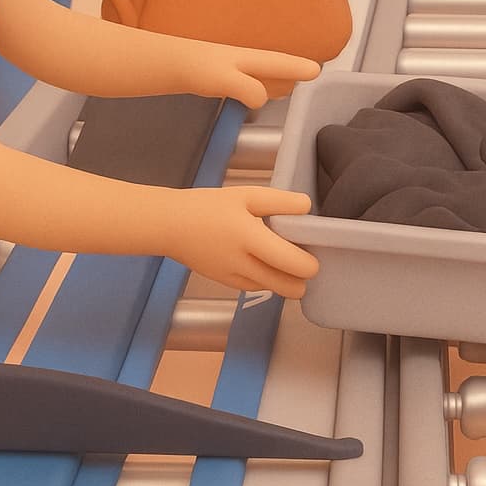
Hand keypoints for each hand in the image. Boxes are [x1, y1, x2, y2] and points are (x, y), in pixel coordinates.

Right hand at [172, 186, 319, 297]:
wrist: (171, 226)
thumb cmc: (208, 207)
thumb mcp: (246, 195)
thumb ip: (280, 202)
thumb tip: (307, 207)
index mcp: (250, 238)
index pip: (293, 263)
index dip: (310, 264)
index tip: (314, 251)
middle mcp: (243, 264)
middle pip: (288, 287)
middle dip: (303, 279)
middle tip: (304, 259)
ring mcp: (234, 278)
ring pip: (273, 290)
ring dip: (286, 280)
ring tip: (286, 258)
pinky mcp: (226, 283)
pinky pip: (256, 287)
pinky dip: (267, 279)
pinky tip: (267, 262)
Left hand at [187, 41, 320, 107]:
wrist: (165, 63)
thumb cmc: (195, 68)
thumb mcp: (223, 79)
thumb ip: (246, 88)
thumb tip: (264, 98)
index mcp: (247, 59)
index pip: (278, 62)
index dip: (297, 67)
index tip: (317, 70)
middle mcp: (242, 61)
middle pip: (272, 66)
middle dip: (290, 70)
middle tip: (312, 73)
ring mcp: (229, 68)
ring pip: (260, 73)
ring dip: (275, 78)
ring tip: (289, 87)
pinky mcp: (217, 77)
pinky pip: (247, 81)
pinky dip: (258, 87)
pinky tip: (256, 94)